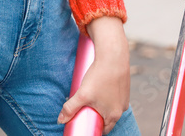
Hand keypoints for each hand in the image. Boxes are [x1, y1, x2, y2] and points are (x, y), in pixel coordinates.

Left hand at [57, 16, 130, 134]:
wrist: (113, 56)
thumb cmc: (99, 76)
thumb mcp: (82, 94)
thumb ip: (70, 108)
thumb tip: (60, 120)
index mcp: (113, 115)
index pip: (103, 130)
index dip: (93, 127)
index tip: (85, 122)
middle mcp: (122, 109)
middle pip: (107, 119)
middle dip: (96, 116)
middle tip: (85, 109)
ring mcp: (124, 98)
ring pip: (110, 107)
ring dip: (102, 105)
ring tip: (91, 97)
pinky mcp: (125, 88)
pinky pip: (114, 97)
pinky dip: (107, 95)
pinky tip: (100, 87)